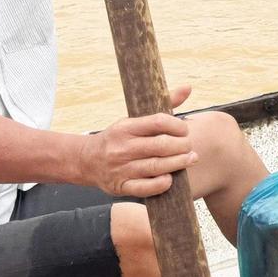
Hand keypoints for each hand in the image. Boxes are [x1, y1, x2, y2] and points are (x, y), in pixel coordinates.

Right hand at [79, 86, 195, 196]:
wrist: (87, 160)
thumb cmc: (118, 138)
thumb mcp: (134, 119)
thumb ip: (163, 104)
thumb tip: (188, 88)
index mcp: (126, 128)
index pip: (158, 122)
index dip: (178, 126)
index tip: (185, 130)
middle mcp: (123, 148)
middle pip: (161, 145)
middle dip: (182, 146)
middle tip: (189, 147)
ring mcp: (121, 169)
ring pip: (156, 167)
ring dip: (179, 163)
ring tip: (190, 159)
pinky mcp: (121, 186)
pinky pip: (145, 188)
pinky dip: (161, 184)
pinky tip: (170, 178)